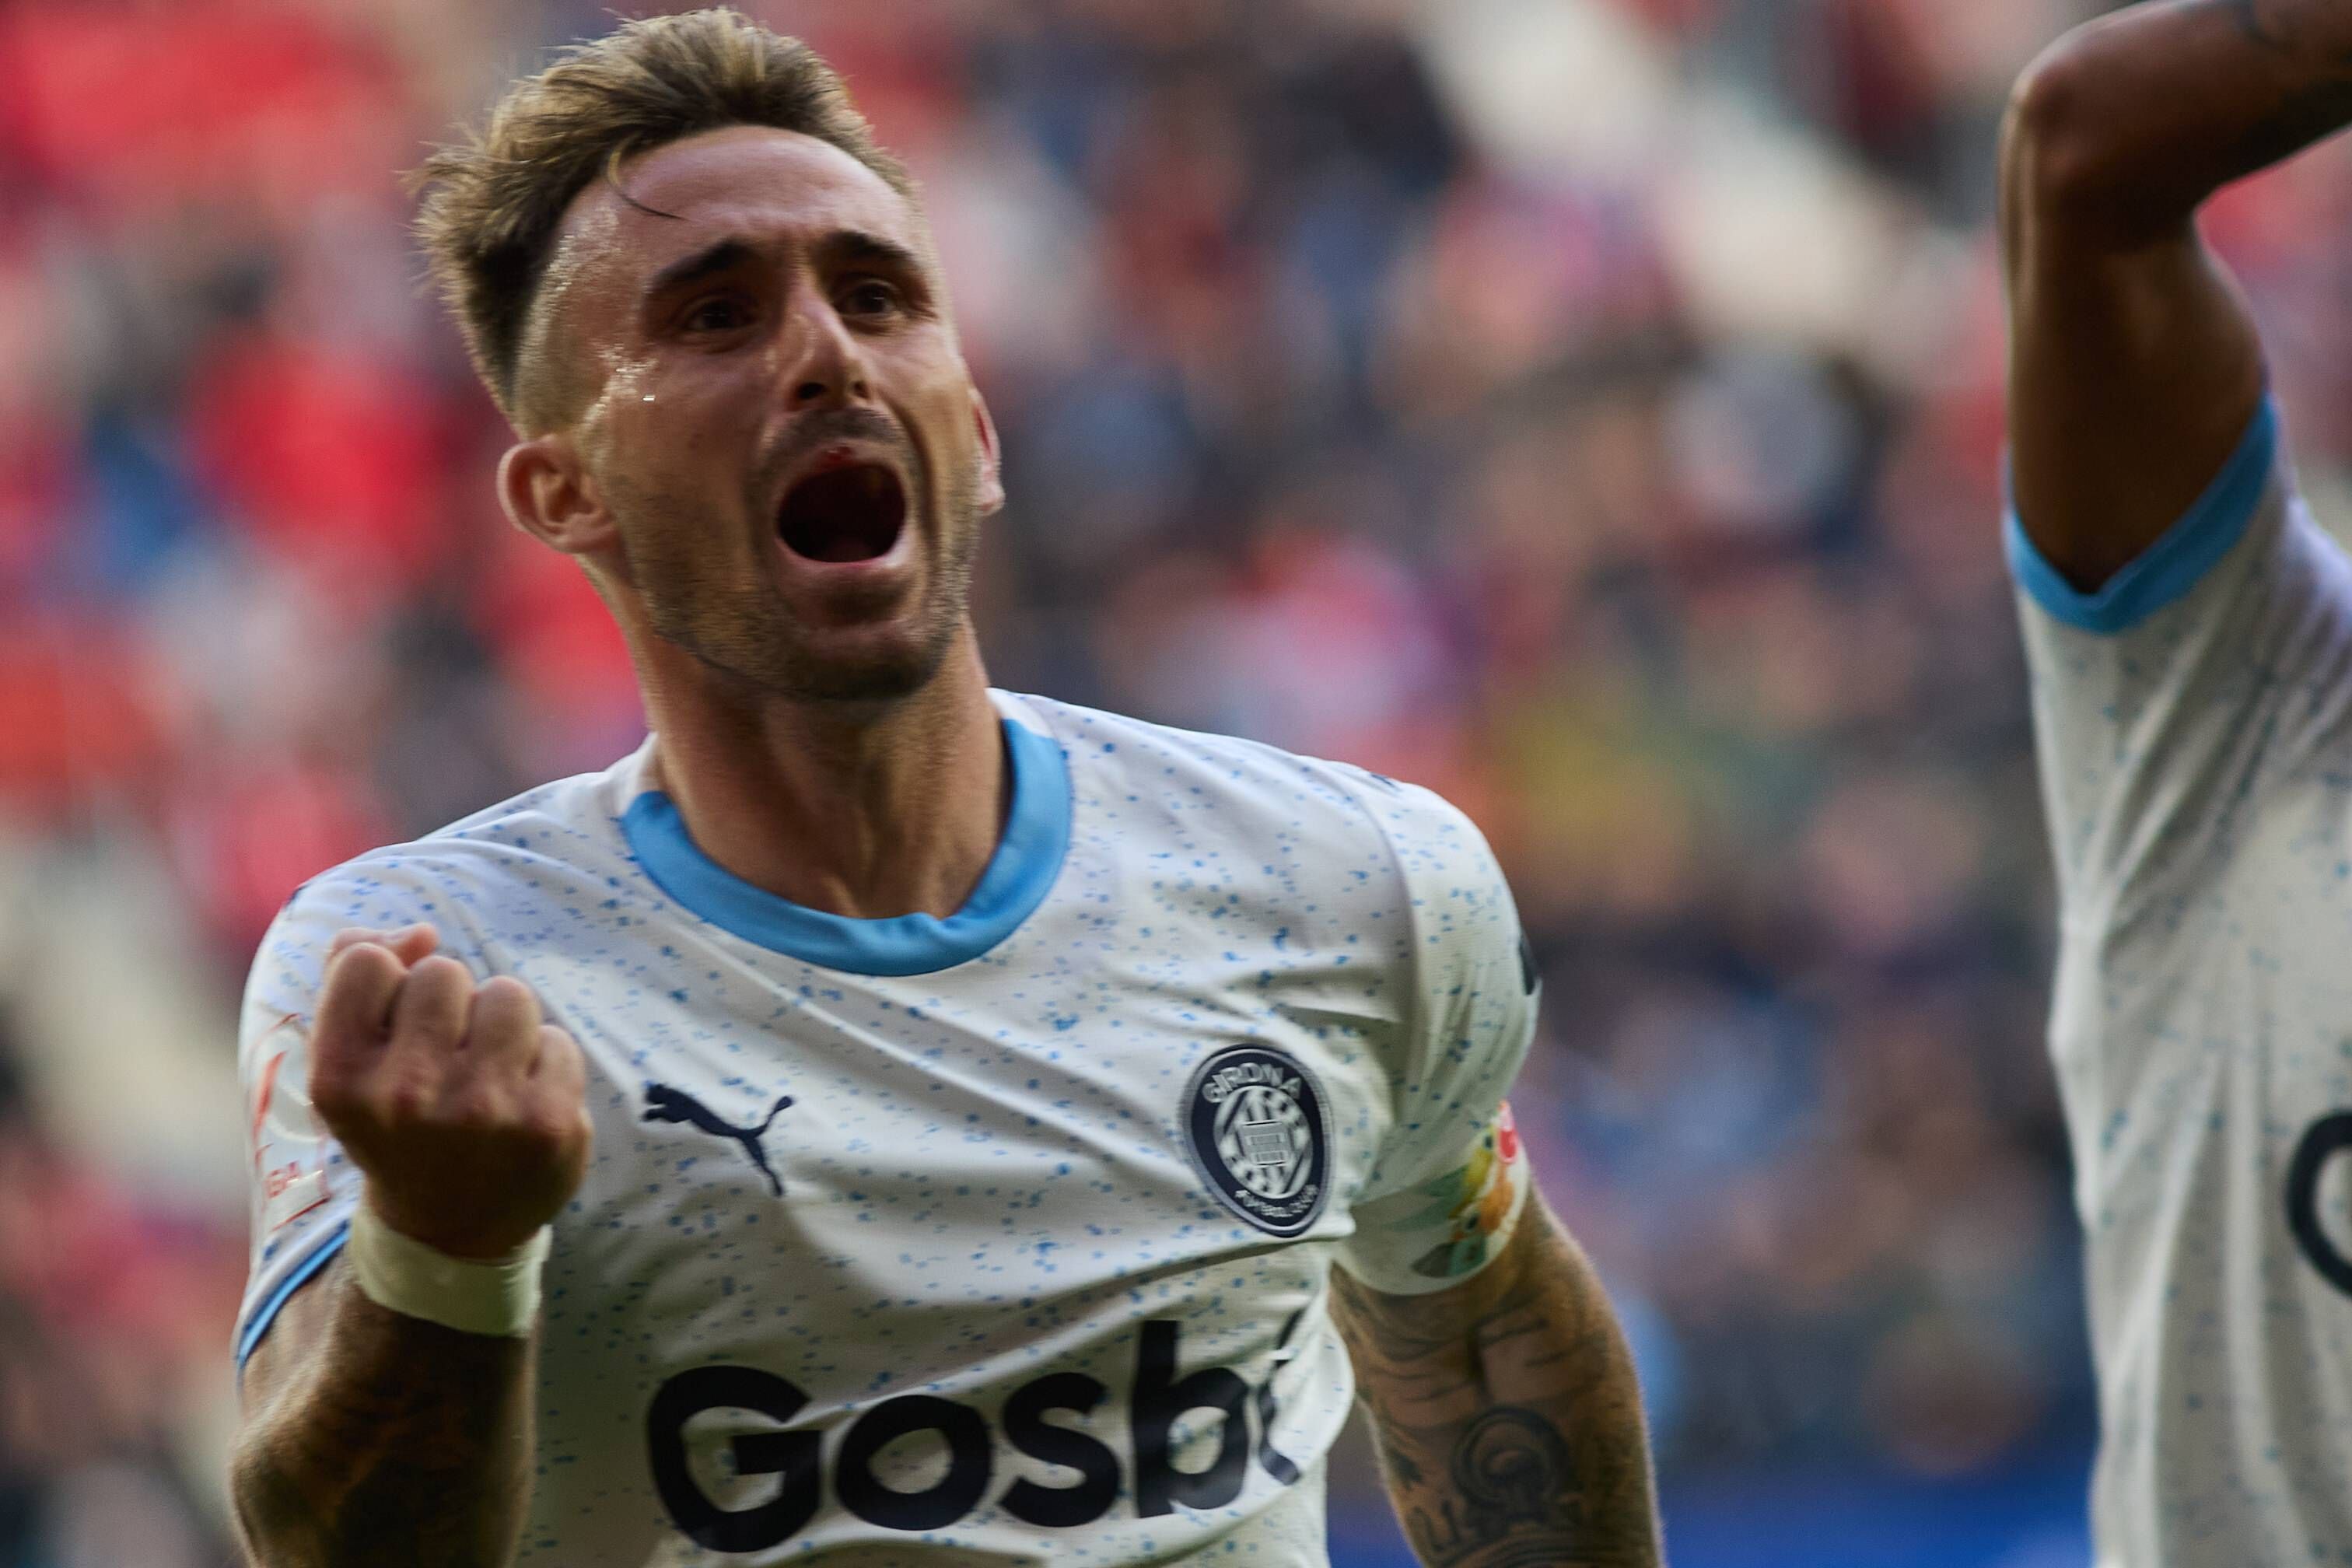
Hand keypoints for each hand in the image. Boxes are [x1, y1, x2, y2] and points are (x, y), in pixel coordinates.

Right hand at [310, 924, 591, 1259]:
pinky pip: (557, 1039)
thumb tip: (421, 931)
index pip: (365, 961)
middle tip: (446, 1064)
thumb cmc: (397, 1124)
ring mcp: (483, 1111)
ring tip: (489, 1077)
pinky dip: (544, 1064)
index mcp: (339, 1080)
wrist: (449, 1231)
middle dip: (451, 1007)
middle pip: (443, 971)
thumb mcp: (350, 1062)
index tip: (395, 1034)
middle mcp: (406, 1097)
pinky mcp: (548, 1122)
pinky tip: (523, 1107)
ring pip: (508, 995)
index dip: (388, 985)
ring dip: (504, 1027)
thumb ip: (354, 974)